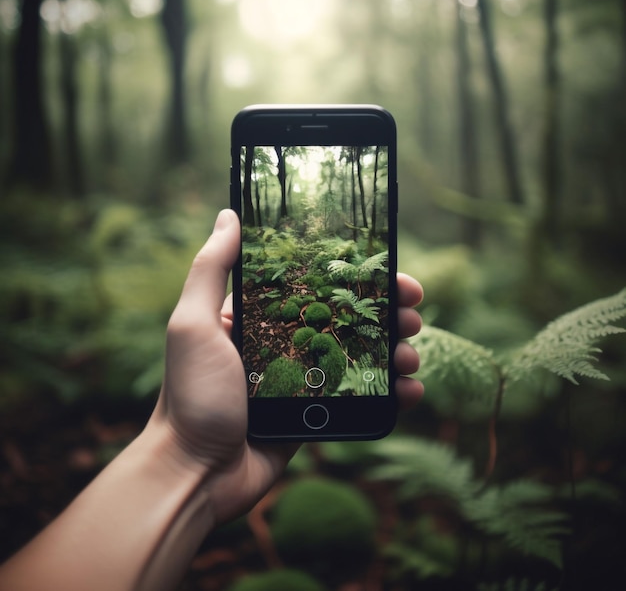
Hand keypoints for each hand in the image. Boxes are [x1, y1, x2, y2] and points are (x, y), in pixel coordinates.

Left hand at [152, 209, 423, 524]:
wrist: (194, 473)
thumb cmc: (191, 394)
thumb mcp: (193, 324)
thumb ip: (211, 268)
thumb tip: (229, 214)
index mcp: (261, 318)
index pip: (319, 287)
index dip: (356, 278)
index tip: (391, 273)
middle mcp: (286, 344)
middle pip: (347, 320)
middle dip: (385, 315)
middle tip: (413, 315)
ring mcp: (304, 381)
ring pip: (360, 357)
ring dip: (395, 353)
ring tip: (412, 356)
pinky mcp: (315, 415)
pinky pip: (359, 399)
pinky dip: (389, 394)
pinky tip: (410, 391)